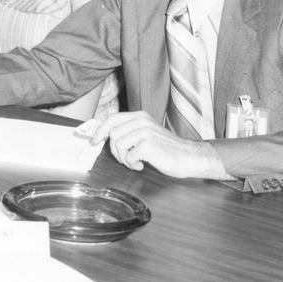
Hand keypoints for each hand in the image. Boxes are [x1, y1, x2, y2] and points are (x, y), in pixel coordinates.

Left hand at [92, 110, 227, 179]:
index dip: (100, 130)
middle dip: (115, 151)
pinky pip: (128, 157)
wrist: (188, 157)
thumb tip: (107, 135)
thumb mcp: (147, 133)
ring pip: (118, 145)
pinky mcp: (148, 145)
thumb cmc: (168, 148)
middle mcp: (142, 121)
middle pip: (113, 134)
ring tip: (135, 162)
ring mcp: (145, 132)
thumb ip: (130, 131)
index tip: (94, 141)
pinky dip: (132, 164)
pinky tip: (142, 165)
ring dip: (124, 159)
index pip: (112, 119)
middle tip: (126, 159)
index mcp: (140, 116)